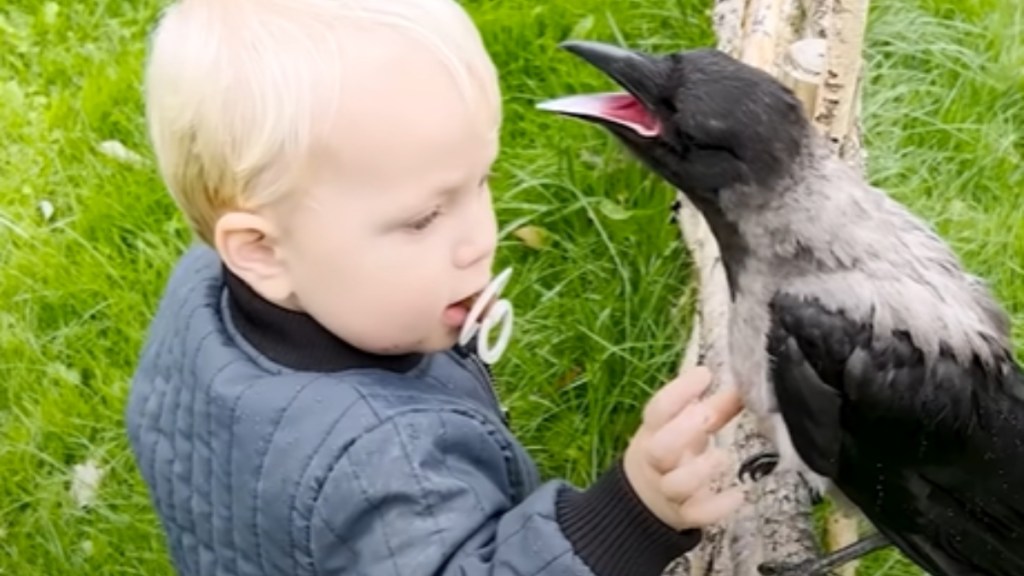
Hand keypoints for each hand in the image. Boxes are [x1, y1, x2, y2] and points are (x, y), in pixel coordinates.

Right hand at [623, 366, 744, 530]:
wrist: (644, 499)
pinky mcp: (682, 515)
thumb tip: (745, 386)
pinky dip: (717, 508)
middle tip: (707, 416)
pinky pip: (695, 515)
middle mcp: (655, 461)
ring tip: (724, 458)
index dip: (678, 391)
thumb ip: (713, 408)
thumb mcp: (683, 426)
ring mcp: (667, 490)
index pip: (658, 409)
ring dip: (699, 471)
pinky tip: (738, 496)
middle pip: (659, 448)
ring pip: (675, 485)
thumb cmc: (670, 451)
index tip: (704, 375)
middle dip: (683, 431)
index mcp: (653, 431)